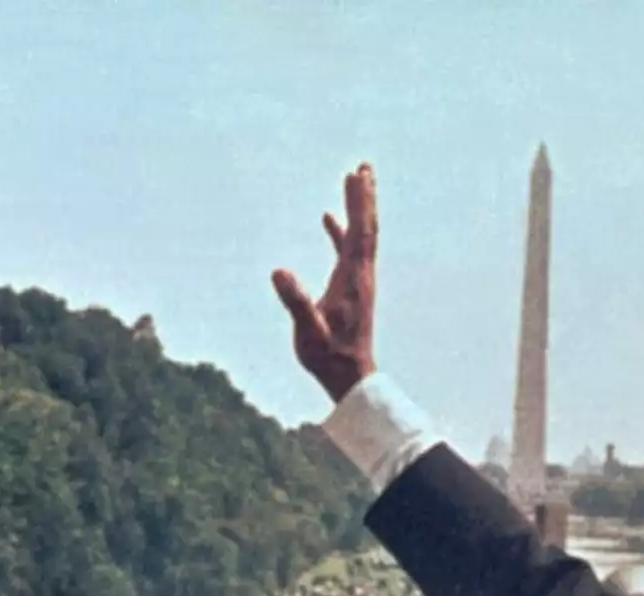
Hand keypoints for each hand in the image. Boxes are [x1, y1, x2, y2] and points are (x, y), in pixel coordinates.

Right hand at [273, 164, 377, 401]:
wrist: (350, 379)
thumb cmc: (329, 358)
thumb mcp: (308, 332)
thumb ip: (295, 302)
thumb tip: (278, 271)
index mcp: (352, 279)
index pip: (359, 233)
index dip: (359, 204)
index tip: (358, 176)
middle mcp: (360, 276)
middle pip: (365, 228)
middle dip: (364, 197)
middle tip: (364, 167)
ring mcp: (357, 282)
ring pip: (360, 237)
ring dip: (356, 209)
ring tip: (354, 180)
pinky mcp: (350, 289)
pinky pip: (347, 252)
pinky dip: (341, 232)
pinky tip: (329, 219)